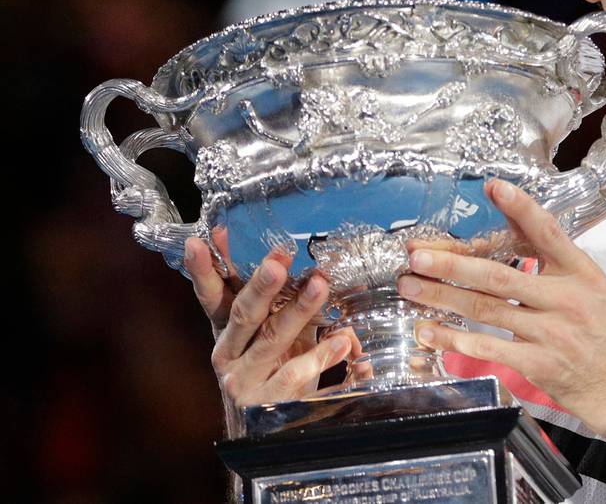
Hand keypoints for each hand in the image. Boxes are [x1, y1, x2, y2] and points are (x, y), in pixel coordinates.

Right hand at [185, 231, 361, 413]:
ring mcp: (243, 380)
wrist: (270, 426)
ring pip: (271, 339)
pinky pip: (294, 374)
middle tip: (279, 260)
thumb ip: (280, 296)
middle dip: (261, 284)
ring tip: (320, 285)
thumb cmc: (274, 365)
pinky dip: (320, 356)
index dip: (204, 269)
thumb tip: (291, 255)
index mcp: (224, 330)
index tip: (203, 240)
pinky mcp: (266, 402)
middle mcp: (228, 353)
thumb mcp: (273, 327)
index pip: (212, 295)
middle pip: (243, 314)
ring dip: (298, 309)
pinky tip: (342, 340)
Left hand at [397, 181, 605, 445]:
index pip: (548, 232)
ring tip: (410, 287)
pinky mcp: (540, 365)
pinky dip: (454, 340)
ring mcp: (552, 333)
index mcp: (583, 274)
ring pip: (485, 309)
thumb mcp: (600, 294)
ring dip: (441, 297)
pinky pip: (488, 348)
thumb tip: (519, 252)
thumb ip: (561, 274)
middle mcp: (566, 298)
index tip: (493, 187)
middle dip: (451, 262)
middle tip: (416, 253)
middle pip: (498, 274)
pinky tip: (430, 332)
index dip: (520, 208)